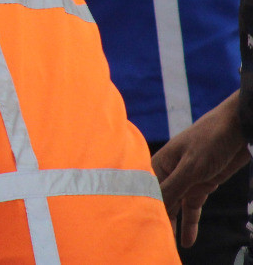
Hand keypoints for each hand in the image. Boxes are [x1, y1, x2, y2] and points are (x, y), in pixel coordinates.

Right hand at [152, 92, 246, 246]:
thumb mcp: (191, 167)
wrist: (240, 129)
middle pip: (159, 200)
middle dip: (156, 219)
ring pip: (175, 207)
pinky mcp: (202, 185)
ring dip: (172, 225)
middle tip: (151, 240)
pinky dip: (190, 223)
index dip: (140, 207)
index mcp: (159, 162)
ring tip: (168, 245)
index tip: (135, 225)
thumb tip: (153, 208)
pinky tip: (188, 240)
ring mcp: (186, 179)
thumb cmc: (211, 140)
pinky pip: (192, 208)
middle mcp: (170, 172)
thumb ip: (172, 189)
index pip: (145, 190)